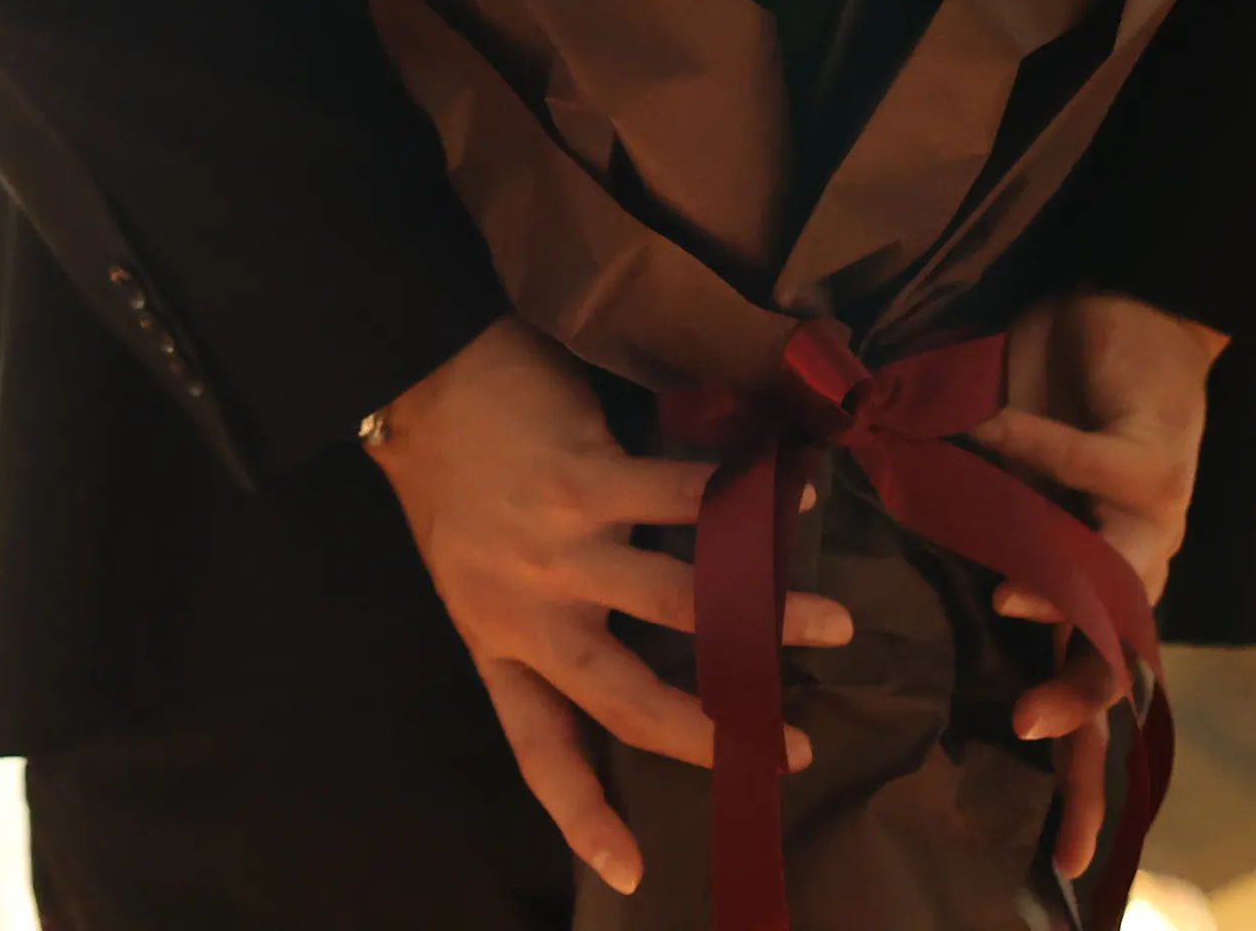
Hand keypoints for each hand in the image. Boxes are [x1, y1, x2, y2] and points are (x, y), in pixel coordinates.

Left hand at [367, 319, 852, 895]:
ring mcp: (554, 546)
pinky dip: (744, 502)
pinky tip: (795, 503)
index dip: (583, 813)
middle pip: (626, 698)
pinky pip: (680, 497)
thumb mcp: (477, 579)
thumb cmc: (456, 483)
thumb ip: (543, 622)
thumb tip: (646, 655)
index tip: (634, 872)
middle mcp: (525, 610)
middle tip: (792, 748)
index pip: (538, 749)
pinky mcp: (579, 479)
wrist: (420, 382)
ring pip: (677, 601)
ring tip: (834, 626)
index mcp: (498, 643)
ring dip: (764, 616)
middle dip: (714, 730)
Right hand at [969, 290, 1225, 878]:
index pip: (1081, 697)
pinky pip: (1093, 469)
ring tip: (1007, 594)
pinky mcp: (1156, 460)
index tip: (1059, 863)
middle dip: (1075, 704)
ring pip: (1118, 583)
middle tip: (1023, 724)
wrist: (1129, 309)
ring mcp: (1150, 521)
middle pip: (1112, 669)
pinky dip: (1035, 450)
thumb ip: (932, 501)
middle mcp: (1124, 569)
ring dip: (1061, 591)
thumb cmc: (1043, 389)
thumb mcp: (979, 465)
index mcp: (1079, 585)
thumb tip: (830, 510)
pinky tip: (988, 425)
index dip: (1077, 780)